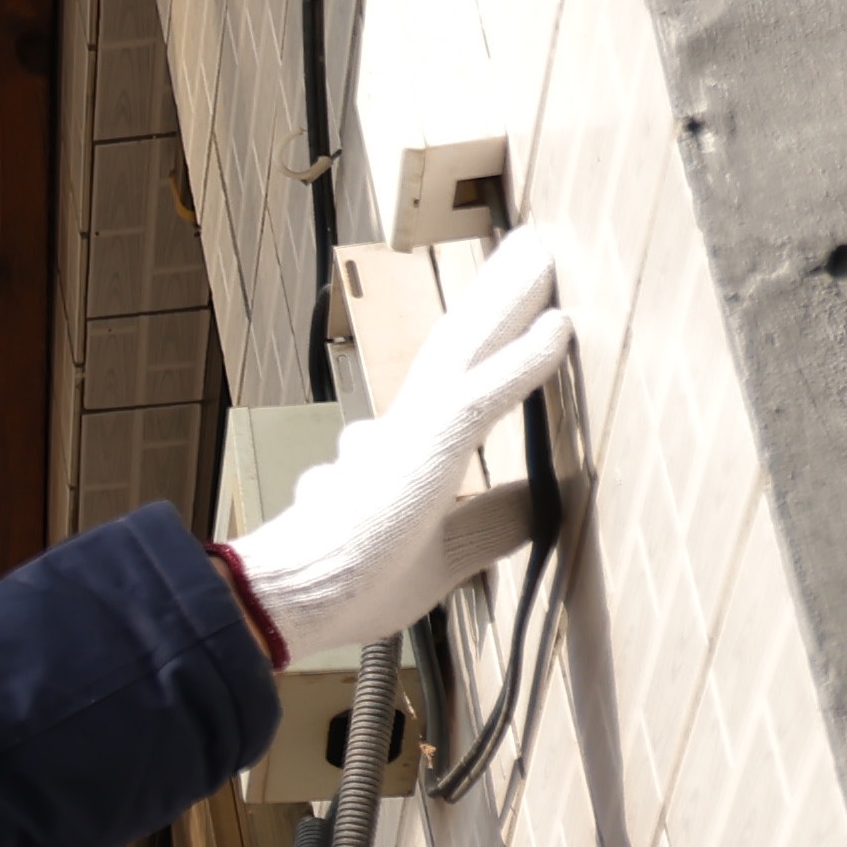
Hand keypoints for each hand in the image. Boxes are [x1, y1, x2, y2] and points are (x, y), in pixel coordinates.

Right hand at [231, 226, 576, 658]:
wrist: (289, 596)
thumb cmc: (345, 588)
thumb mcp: (443, 557)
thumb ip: (487, 525)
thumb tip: (539, 502)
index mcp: (400, 456)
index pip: (454, 388)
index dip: (492, 349)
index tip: (525, 317)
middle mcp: (400, 428)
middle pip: (456, 347)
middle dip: (496, 298)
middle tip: (531, 250)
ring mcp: (407, 430)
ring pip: (464, 349)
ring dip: (507, 297)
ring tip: (540, 251)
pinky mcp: (421, 444)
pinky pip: (481, 393)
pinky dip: (522, 360)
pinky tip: (558, 325)